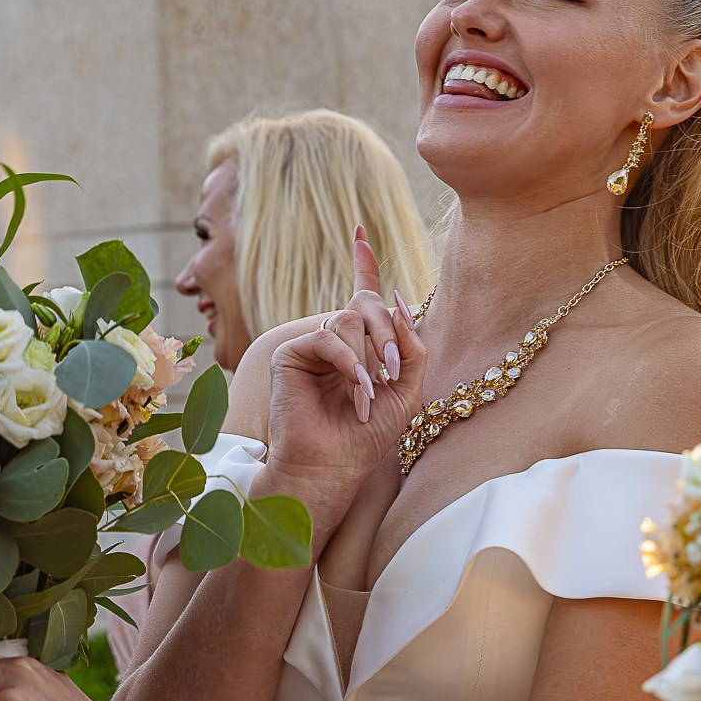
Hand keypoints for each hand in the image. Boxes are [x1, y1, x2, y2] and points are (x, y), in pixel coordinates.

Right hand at [262, 226, 427, 532]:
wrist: (334, 467)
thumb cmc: (368, 436)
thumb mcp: (407, 389)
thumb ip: (411, 345)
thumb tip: (397, 298)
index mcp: (359, 347)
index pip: (361, 298)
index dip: (363, 266)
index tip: (360, 233)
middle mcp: (333, 342)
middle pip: (364, 306)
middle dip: (387, 331)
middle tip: (394, 369)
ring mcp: (310, 347)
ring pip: (347, 319)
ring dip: (370, 353)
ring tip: (373, 390)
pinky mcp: (289, 355)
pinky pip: (327, 337)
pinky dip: (349, 362)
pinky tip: (357, 388)